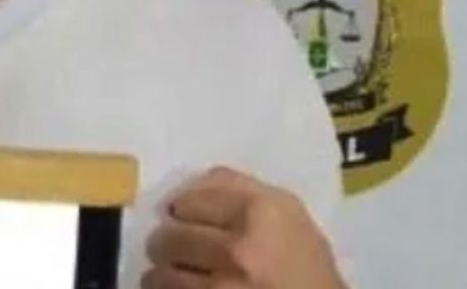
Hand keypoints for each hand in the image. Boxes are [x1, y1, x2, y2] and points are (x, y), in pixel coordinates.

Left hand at [142, 166, 343, 288]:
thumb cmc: (305, 265)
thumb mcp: (286, 212)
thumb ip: (236, 188)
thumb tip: (183, 187)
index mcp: (262, 213)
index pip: (189, 198)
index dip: (184, 208)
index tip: (187, 217)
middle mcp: (240, 250)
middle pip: (168, 235)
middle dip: (168, 241)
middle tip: (179, 247)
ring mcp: (224, 288)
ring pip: (161, 271)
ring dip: (165, 271)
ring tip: (184, 272)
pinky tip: (186, 287)